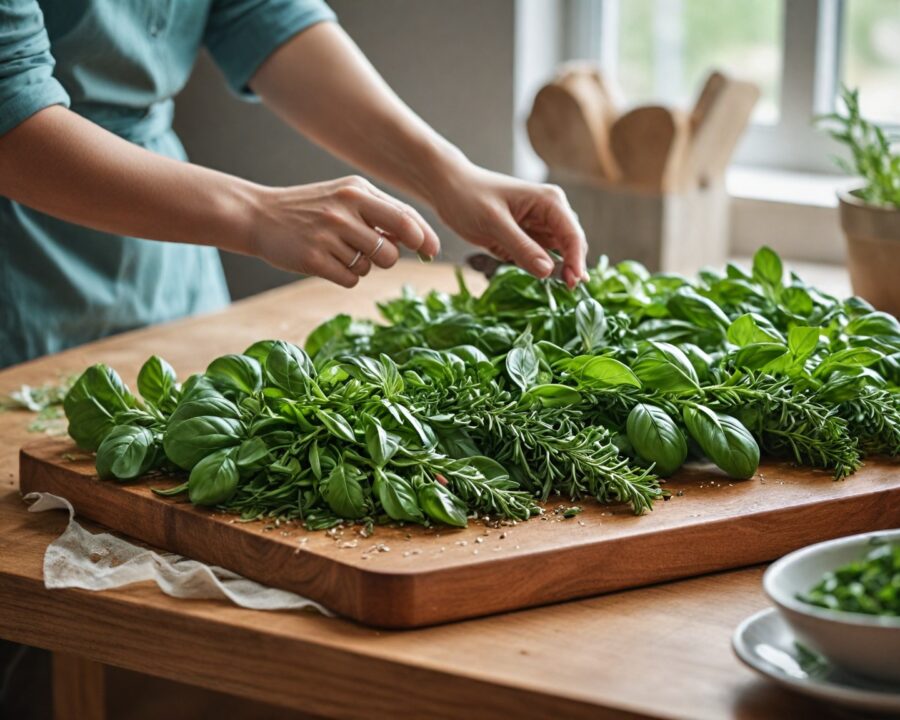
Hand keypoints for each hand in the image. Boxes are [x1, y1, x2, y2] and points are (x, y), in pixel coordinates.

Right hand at [250, 175, 439, 286]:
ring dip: (362, 266)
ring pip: (370, 267)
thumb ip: (381, 212)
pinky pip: (350, 279)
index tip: (432, 252)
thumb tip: (419, 238)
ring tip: (340, 251)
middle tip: (368, 250)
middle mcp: (344, 210)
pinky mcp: (313, 259)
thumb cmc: (311, 209)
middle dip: (388, 257)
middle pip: (391, 251)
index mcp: (357, 191)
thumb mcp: (345, 197)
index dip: (424, 239)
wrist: (259, 215)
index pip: (405, 219)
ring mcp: (328, 235)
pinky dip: (344, 276)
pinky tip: (327, 261)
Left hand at [430, 164, 587, 287]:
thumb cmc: (469, 197)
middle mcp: (550, 212)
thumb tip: (548, 271)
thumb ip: (521, 247)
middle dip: (570, 267)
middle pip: (570, 246)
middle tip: (566, 291)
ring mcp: (539, 226)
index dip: (576, 260)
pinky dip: (538, 268)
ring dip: (556, 270)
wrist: (448, 189)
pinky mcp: (527, 238)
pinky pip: (540, 258)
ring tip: (553, 286)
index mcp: (549, 201)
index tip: (573, 284)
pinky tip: (533, 274)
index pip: (572, 235)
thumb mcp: (494, 223)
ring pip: (557, 254)